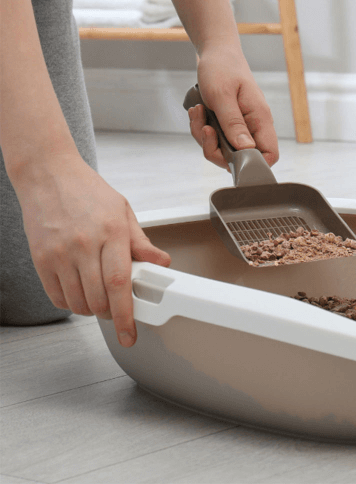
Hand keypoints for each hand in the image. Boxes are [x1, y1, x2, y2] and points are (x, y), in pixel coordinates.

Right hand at [16, 152, 170, 346]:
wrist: (49, 176)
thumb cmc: (88, 191)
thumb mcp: (123, 212)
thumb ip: (141, 243)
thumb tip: (161, 263)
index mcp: (111, 232)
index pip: (120, 283)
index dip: (127, 314)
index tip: (131, 333)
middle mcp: (84, 245)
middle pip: (98, 299)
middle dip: (111, 314)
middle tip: (118, 310)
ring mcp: (60, 254)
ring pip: (77, 302)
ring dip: (92, 309)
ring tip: (100, 297)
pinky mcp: (41, 260)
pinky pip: (56, 297)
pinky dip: (70, 302)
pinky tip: (80, 291)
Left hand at [189, 45, 278, 168]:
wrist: (215, 52)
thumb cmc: (222, 68)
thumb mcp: (222, 95)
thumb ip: (233, 124)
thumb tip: (246, 150)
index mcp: (260, 118)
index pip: (269, 154)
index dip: (253, 163)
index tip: (229, 156)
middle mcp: (253, 125)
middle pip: (241, 157)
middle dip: (216, 149)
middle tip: (205, 129)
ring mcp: (240, 125)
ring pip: (223, 150)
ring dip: (204, 137)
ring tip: (199, 113)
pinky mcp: (228, 123)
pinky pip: (214, 139)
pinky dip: (201, 129)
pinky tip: (198, 111)